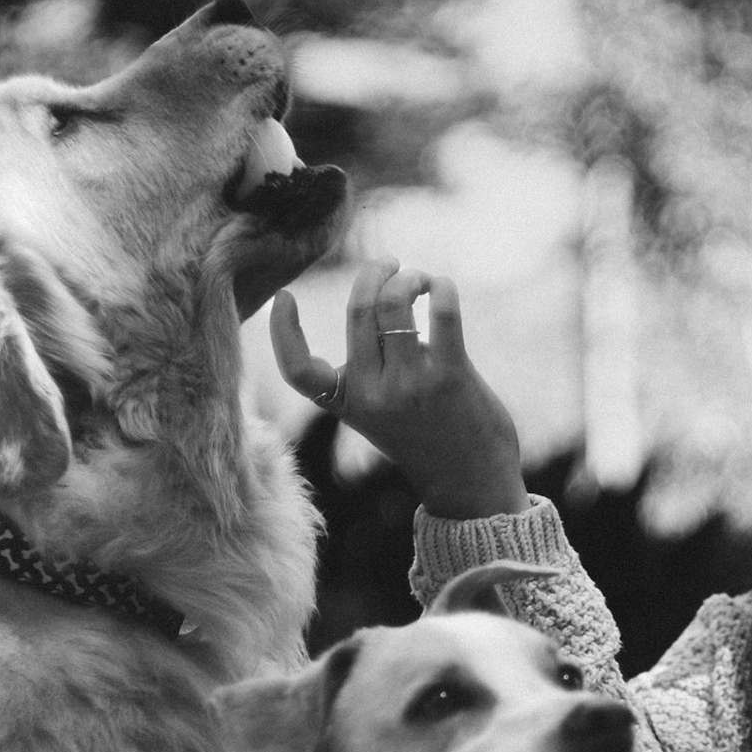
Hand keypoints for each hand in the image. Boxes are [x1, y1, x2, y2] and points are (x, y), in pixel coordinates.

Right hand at [269, 261, 527, 518]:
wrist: (469, 485)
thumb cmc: (427, 438)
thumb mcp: (380, 412)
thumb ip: (370, 369)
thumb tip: (383, 300)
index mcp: (348, 403)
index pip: (298, 371)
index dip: (282, 331)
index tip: (284, 296)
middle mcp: (372, 395)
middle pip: (359, 310)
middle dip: (374, 273)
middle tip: (389, 266)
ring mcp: (410, 386)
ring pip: (394, 302)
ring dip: (408, 277)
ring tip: (419, 279)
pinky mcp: (450, 377)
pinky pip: (440, 312)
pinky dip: (440, 287)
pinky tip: (441, 288)